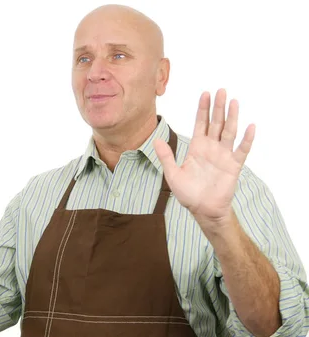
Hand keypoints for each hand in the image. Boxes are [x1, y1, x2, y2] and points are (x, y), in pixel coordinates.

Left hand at [153, 89, 254, 230]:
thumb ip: (166, 156)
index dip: (203, 109)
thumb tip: (156, 139)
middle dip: (218, 107)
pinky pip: (241, 150)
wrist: (202, 210)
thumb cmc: (188, 193)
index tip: (205, 94)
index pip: (201, 123)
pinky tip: (250, 127)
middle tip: (221, 90)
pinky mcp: (233, 166)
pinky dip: (246, 139)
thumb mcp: (172, 174)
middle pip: (216, 123)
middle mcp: (212, 148)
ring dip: (232, 117)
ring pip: (229, 132)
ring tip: (234, 102)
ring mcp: (224, 155)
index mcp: (197, 147)